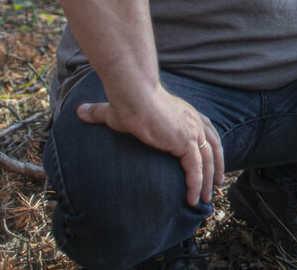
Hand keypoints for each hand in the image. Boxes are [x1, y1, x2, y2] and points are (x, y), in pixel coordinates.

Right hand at [76, 87, 223, 205]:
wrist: (132, 94)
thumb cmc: (125, 101)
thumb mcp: (114, 111)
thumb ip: (100, 113)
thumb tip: (80, 111)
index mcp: (186, 113)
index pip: (207, 131)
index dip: (212, 146)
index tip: (214, 161)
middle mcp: (193, 121)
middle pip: (214, 146)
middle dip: (217, 166)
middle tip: (215, 185)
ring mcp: (191, 131)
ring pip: (207, 162)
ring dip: (207, 182)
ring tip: (203, 200)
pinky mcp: (185, 142)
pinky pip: (195, 169)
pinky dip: (195, 185)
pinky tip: (192, 199)